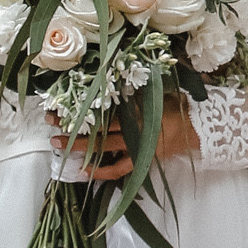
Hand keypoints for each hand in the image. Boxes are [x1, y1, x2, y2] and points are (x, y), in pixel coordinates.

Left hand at [56, 102, 200, 184]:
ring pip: (102, 148)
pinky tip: (84, 171)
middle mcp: (133, 129)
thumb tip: (109, 76)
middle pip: (96, 129)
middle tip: (50, 123)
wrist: (197, 129)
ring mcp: (136, 146)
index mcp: (136, 111)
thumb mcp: (153, 93)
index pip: (101, 110)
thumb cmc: (175, 107)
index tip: (59, 105)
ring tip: (58, 145)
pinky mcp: (141, 160)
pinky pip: (118, 169)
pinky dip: (101, 171)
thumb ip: (133, 90)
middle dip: (71, 127)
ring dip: (78, 147)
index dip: (79, 108)